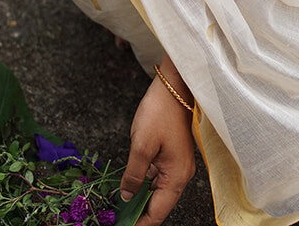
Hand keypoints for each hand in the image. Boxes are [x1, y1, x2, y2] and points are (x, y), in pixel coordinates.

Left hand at [120, 72, 194, 224]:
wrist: (173, 85)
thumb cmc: (159, 112)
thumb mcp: (140, 145)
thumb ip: (133, 175)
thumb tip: (127, 197)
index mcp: (176, 177)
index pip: (157, 212)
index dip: (140, 223)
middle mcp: (180, 175)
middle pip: (159, 203)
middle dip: (139, 211)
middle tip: (118, 216)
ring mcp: (177, 164)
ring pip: (157, 188)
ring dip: (141, 196)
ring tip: (120, 204)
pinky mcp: (172, 153)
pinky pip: (158, 174)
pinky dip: (144, 181)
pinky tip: (131, 182)